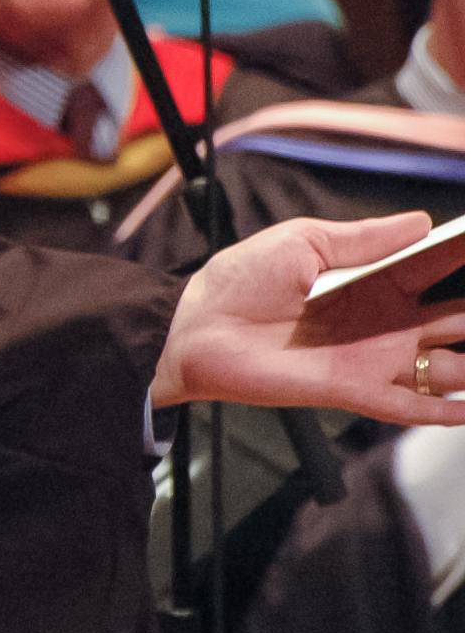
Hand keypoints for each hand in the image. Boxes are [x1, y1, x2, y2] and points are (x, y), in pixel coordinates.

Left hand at [154, 214, 464, 420]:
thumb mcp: (303, 243)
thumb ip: (364, 238)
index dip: (464, 254)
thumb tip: (419, 221)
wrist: (193, 329)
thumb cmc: (237, 282)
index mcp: (371, 281)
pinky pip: (408, 406)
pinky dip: (443, 411)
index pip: (436, 266)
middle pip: (456, 318)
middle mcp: (381, 321)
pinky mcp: (354, 390)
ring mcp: (372, 358)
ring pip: (445, 366)